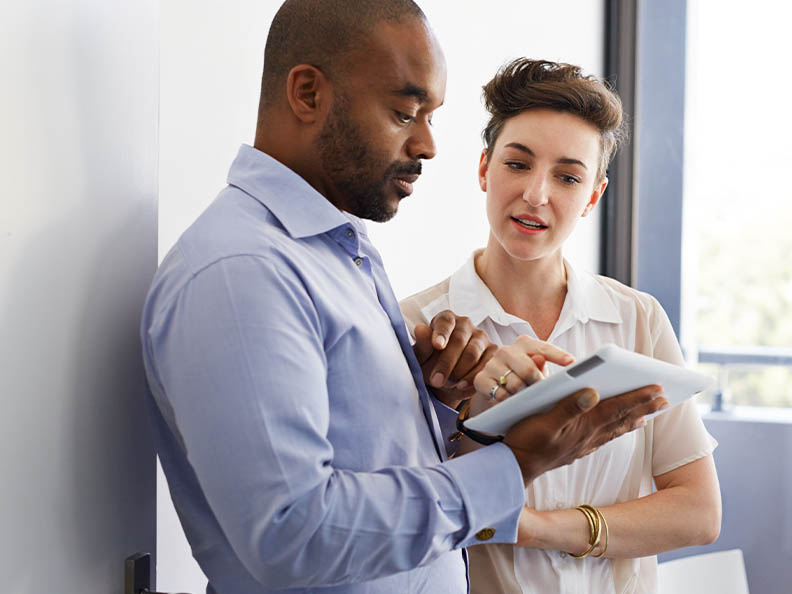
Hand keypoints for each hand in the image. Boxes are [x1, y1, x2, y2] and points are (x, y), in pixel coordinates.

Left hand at [413, 311, 496, 408]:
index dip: (441, 333)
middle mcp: (465, 324)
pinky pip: (486, 365)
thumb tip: (420, 329)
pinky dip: (473, 378)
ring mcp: (481, 337)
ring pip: (473, 354)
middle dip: (446, 363)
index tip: (437, 346)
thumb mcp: (421, 357)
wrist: (444, 381)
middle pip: (459, 340)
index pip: (445, 322)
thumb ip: (422, 344)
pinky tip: (462, 386)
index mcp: (445, 319)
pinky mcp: (492, 352)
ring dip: (459, 372)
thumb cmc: (430, 364)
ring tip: (447, 384)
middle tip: (436, 380)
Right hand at [470, 335, 574, 415]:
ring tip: (527, 402)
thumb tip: (546, 362)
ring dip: (523, 396)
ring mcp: (492, 364)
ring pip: (514, 384)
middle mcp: (507, 351)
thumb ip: (543, 368)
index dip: (558, 355)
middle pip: (528, 369)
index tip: (572, 362)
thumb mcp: (537, 374)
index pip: (543, 348)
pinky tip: (511, 404)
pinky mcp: (480, 379)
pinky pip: (499, 394)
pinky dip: (508, 402)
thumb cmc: (524, 380)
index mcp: (525, 345)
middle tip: (545, 396)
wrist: (495, 392)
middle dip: (539, 385)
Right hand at [504, 385, 668, 484]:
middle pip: (621, 417)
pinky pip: (605, 438)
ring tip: (650, 413)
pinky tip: (620, 429)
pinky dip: (618, 431)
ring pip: (615, 428)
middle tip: (666, 398)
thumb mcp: (542, 421)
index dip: (637, 396)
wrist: (514, 468)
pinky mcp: (576, 449)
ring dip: (635, 419)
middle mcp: (587, 435)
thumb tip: (593, 392)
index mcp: (582, 424)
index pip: (616, 407)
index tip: (658, 388)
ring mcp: (583, 444)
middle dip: (644, 406)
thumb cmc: (525, 441)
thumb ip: (568, 406)